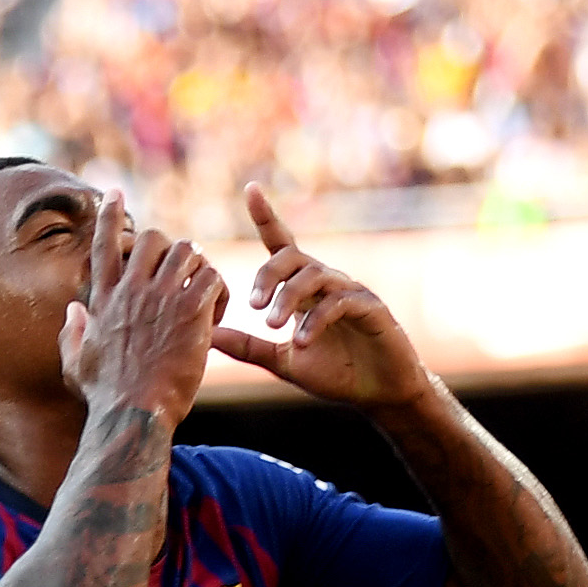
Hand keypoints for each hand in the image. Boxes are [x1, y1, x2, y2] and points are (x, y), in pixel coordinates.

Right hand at [57, 189, 224, 422]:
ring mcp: (161, 298)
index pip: (104, 244)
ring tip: (203, 296)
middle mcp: (131, 290)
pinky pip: (212, 278)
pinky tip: (216, 315)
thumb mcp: (75, 363)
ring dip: (199, 268)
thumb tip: (73, 310)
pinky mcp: (190, 313)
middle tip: (182, 275)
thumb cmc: (104, 397)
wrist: (132, 416)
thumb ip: (72, 333)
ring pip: (189, 252)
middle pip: (156, 238)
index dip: (110, 215)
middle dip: (172, 249)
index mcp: (104, 299)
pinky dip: (219, 292)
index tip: (114, 193)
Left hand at [211, 183, 433, 411]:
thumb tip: (208, 334)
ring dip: (288, 298)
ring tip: (272, 325)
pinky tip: (302, 342)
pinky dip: (317, 320)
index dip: (267, 217)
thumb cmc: (337, 374)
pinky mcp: (370, 308)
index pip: (283, 246)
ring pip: (314, 276)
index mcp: (304, 290)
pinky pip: (339, 301)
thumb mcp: (283, 362)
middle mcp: (326, 283)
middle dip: (268, 275)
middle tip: (253, 306)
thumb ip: (249, 347)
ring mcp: (350, 293)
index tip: (250, 190)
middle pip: (292, 257)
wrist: (379, 396)